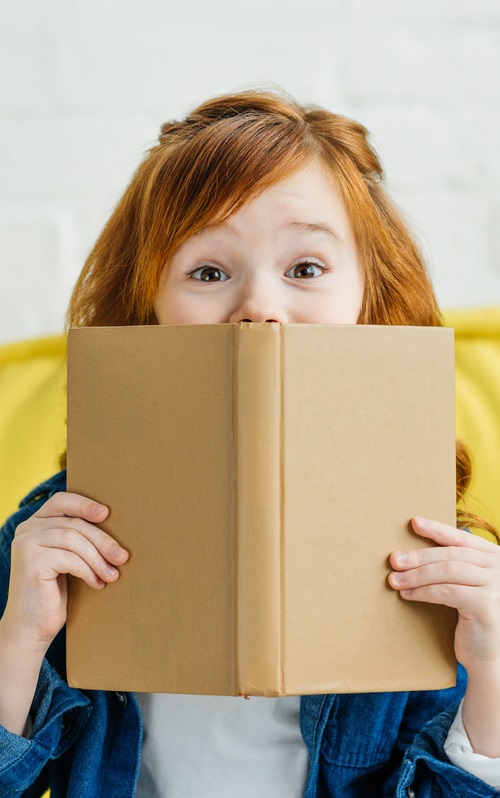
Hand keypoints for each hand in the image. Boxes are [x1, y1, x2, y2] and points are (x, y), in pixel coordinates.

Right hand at [2, 492, 128, 655]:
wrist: (31, 627)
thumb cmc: (53, 592)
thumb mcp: (67, 559)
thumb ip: (78, 539)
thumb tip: (117, 527)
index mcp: (35, 524)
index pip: (62, 501)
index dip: (85, 504)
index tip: (106, 514)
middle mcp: (27, 529)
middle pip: (74, 524)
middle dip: (102, 540)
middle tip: (122, 557)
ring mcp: (26, 544)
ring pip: (74, 540)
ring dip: (98, 559)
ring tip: (112, 575)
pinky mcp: (31, 562)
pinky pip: (70, 559)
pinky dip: (89, 571)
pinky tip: (97, 584)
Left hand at [388, 517, 499, 670]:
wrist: (488, 656)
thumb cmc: (472, 618)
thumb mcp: (467, 585)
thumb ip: (454, 566)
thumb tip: (412, 552)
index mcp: (494, 557)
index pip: (462, 538)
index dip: (437, 530)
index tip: (414, 523)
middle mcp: (498, 567)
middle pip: (451, 555)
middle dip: (419, 556)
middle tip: (394, 559)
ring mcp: (495, 585)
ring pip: (447, 571)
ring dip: (416, 575)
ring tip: (394, 579)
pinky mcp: (486, 604)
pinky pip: (447, 592)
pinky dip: (423, 591)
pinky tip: (407, 594)